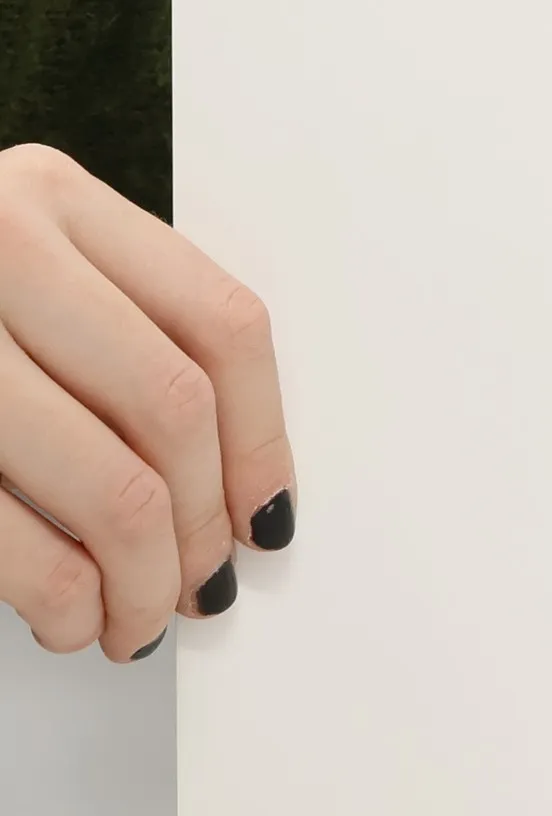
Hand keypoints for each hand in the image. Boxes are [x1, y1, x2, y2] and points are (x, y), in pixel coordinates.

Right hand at [0, 144, 294, 661]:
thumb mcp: (28, 273)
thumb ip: (121, 334)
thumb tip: (235, 494)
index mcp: (51, 198)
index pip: (221, 326)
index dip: (261, 441)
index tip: (263, 514)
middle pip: (173, 411)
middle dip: (201, 527)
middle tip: (199, 584)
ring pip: (115, 488)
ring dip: (143, 584)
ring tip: (137, 618)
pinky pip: (15, 539)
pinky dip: (64, 602)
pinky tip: (69, 618)